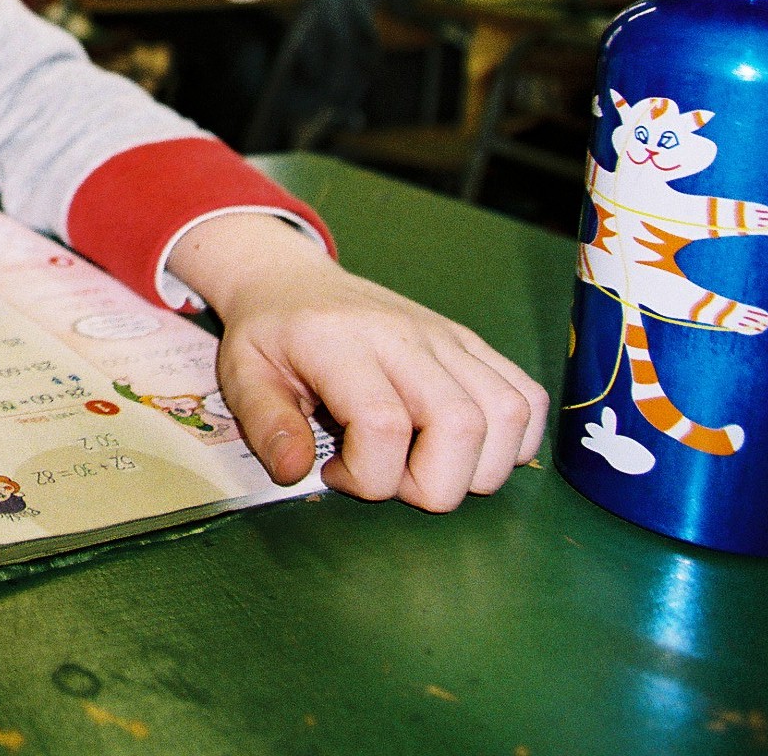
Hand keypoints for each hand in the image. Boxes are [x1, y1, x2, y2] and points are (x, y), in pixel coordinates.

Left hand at [172, 214, 547, 510]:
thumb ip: (265, 425)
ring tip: (422, 464)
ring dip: (477, 469)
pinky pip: (526, 397)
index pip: (384, 425)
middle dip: (432, 484)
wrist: (292, 282)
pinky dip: (513, 441)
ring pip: (506, 416)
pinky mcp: (471, 343)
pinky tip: (464, 449)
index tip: (335, 473)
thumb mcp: (241, 375)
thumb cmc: (269, 335)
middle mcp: (404, 335)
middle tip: (387, 477)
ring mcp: (446, 337)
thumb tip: (296, 473)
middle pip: (461, 426)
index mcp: (340, 342)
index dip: (368, 476)